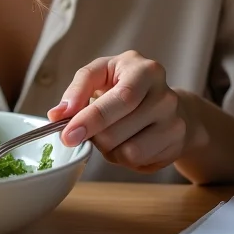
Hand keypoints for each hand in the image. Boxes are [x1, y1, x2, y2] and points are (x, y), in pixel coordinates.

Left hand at [47, 50, 201, 173]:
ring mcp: (174, 123)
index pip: (121, 98)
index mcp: (144, 70)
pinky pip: (138, 162)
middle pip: (118, 130)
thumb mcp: (101, 73)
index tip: (67, 134)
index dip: (91, 118)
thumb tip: (57, 114)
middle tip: (85, 131)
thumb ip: (78, 89)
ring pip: (128, 152)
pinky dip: (123, 157)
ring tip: (110, 133)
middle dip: (94, 137)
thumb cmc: (126, 85)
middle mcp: (165, 96)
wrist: (169, 105)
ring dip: (108, 149)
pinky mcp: (176, 146)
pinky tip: (126, 141)